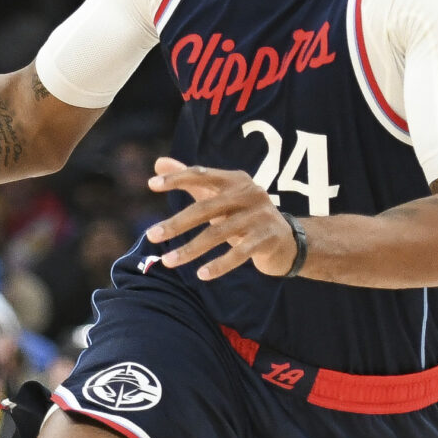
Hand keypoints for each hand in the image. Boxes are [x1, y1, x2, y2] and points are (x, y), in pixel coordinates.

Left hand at [144, 159, 303, 278]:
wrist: (286, 239)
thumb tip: (158, 163)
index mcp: (235, 180)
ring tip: (167, 261)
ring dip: (190, 249)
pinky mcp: (267, 239)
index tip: (151, 184)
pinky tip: (201, 275)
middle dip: (176, 223)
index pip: (202, 174)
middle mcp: (249, 194)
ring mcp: (260, 217)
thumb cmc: (244, 215)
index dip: (177, 178)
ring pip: (218, 234)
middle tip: (151, 235)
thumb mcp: (220, 196)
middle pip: (206, 208)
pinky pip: (239, 253)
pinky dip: (219, 265)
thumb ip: (192, 180)